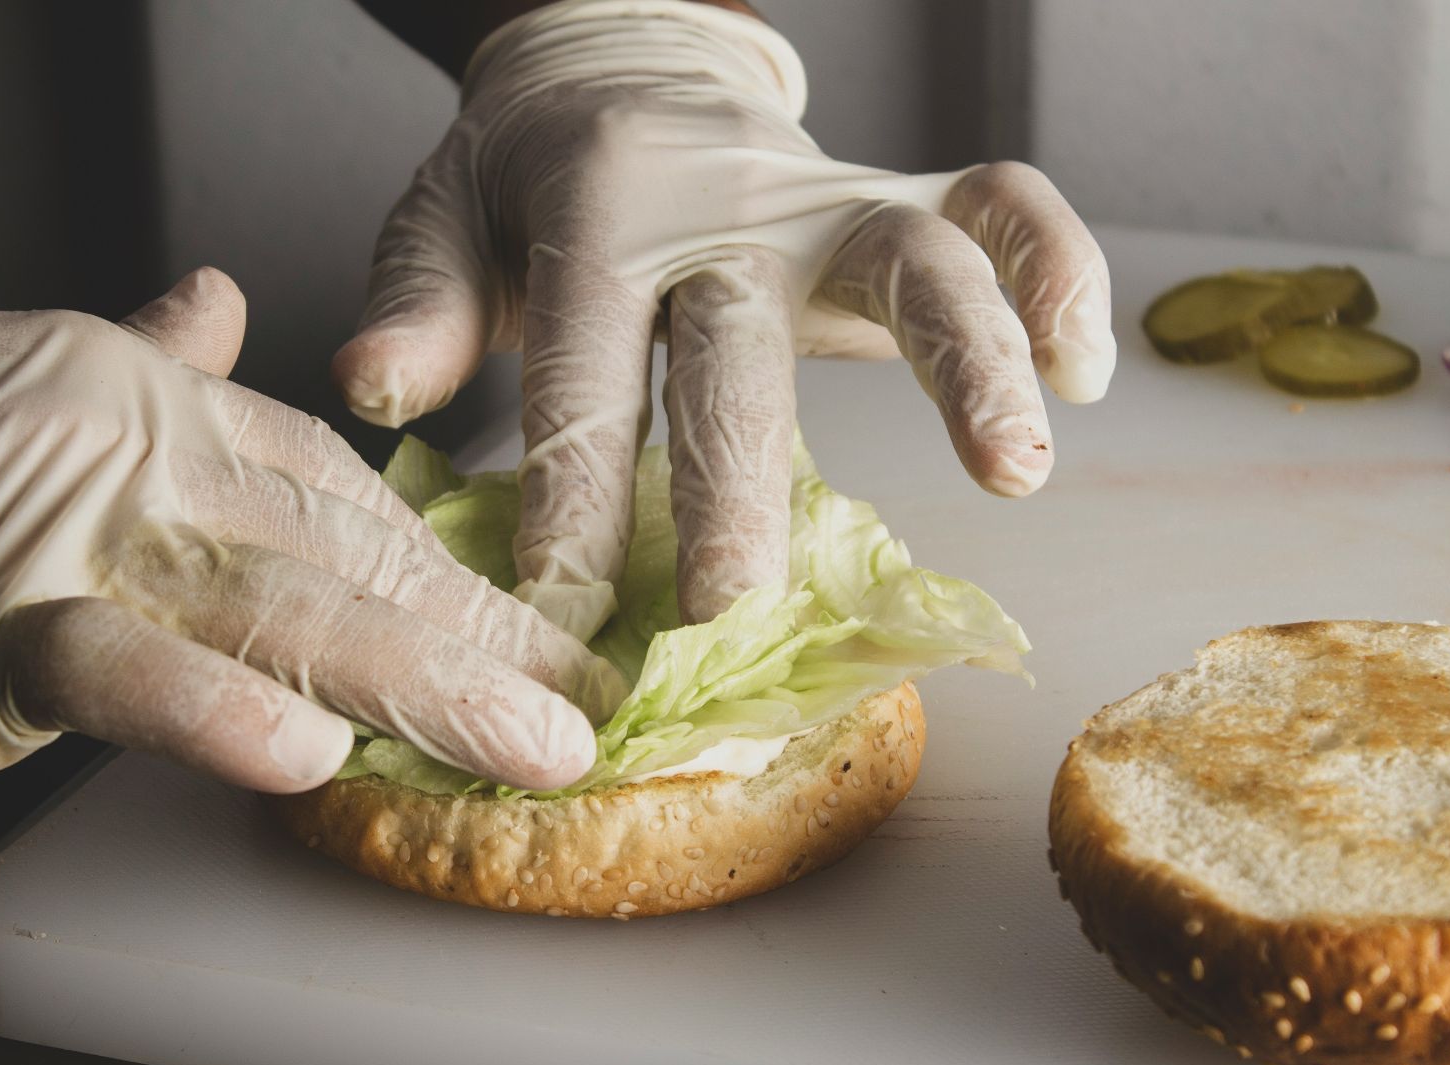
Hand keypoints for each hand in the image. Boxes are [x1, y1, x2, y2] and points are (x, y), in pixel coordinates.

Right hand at [0, 270, 609, 792]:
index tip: (540, 620)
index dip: (453, 562)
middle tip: (593, 695)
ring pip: (275, 600)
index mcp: (146, 397)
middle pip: (349, 547)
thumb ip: (137, 360)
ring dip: (417, 677)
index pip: (341, 487)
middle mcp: (132, 444)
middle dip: (483, 628)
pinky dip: (208, 708)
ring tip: (528, 739)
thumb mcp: (8, 374)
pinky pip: (114, 665)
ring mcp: (61, 527)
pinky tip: (302, 755)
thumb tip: (213, 305)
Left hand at [334, 0, 1114, 638]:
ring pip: (917, 257)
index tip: (565, 612)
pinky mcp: (898, 197)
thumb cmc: (528, 177)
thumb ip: (414, 301)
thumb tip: (368, 388)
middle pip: (740, 342)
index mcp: (595, 206)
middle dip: (735, 477)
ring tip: (1014, 468)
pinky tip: (1080, 369)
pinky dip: (1058, 273)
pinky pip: (1004, 208)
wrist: (622, 68)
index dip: (569, 492)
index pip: (585, 363)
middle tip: (730, 600)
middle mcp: (722, 202)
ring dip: (971, 359)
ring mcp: (824, 196)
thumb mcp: (441, 216)